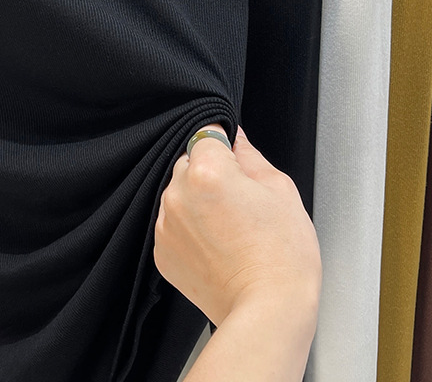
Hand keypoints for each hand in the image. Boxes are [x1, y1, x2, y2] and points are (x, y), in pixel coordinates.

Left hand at [153, 124, 321, 326]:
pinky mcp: (162, 249)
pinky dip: (190, 229)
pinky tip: (217, 245)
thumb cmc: (282, 256)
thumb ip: (251, 156)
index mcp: (207, 171)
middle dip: (210, 174)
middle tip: (239, 202)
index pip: (206, 135)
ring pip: (179, 194)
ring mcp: (166, 223)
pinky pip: (173, 224)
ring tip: (229, 228)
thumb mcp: (280, 191)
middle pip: (189, 164)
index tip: (235, 161)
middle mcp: (178, 193)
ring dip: (197, 201)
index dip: (225, 147)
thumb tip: (236, 138)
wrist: (268, 311)